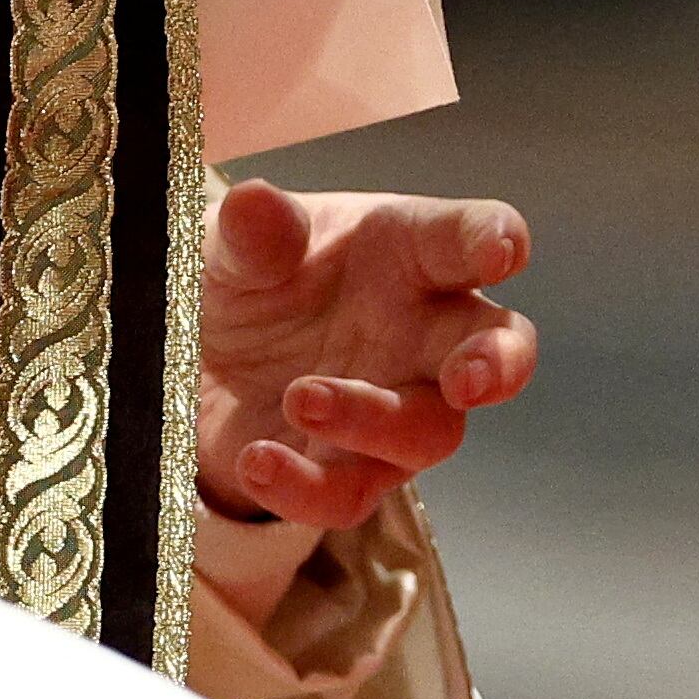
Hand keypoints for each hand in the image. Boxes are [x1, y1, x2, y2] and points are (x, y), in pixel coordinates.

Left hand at [195, 180, 537, 533]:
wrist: (197, 355)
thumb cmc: (248, 279)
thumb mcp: (235, 248)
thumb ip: (252, 234)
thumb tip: (255, 202)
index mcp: (409, 253)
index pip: (468, 239)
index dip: (494, 241)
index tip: (501, 249)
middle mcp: (420, 331)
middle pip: (497, 350)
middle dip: (498, 365)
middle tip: (469, 378)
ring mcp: (396, 407)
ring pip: (428, 433)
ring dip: (373, 422)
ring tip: (300, 396)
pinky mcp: (350, 471)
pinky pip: (350, 496)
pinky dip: (305, 487)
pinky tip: (258, 459)